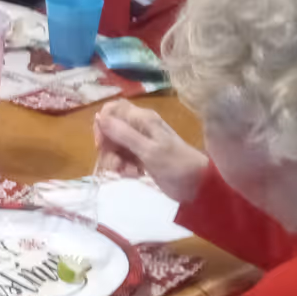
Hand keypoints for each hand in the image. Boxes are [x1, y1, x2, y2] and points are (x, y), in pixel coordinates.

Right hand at [93, 100, 208, 201]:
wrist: (198, 185)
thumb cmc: (176, 164)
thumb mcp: (148, 150)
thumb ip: (123, 133)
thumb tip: (98, 116)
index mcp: (142, 119)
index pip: (112, 109)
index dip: (103, 124)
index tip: (103, 143)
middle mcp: (139, 127)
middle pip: (110, 130)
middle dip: (108, 148)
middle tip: (116, 164)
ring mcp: (140, 142)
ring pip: (114, 146)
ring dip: (115, 161)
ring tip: (129, 172)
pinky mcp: (141, 157)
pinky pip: (122, 158)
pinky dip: (124, 167)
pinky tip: (135, 175)